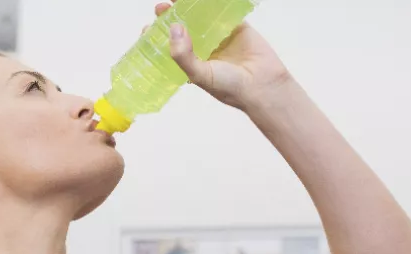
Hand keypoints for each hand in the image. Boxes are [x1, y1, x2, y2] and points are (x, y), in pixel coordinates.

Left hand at [150, 1, 293, 110]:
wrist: (263, 86)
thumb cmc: (230, 87)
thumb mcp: (200, 75)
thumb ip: (183, 55)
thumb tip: (174, 28)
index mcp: (191, 62)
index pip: (169, 46)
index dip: (157, 37)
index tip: (147, 30)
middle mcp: (202, 47)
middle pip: (182, 27)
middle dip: (169, 17)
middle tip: (160, 9)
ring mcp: (218, 35)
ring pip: (200, 16)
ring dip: (187, 6)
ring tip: (174, 0)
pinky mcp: (235, 25)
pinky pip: (222, 9)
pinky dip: (212, 2)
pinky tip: (198, 0)